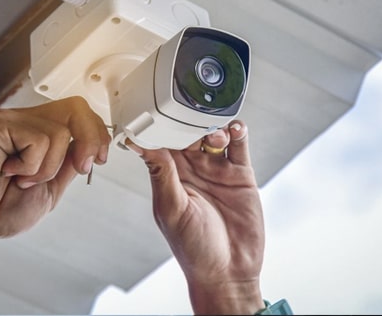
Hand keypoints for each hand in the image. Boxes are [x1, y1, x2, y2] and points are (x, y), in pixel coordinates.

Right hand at [0, 96, 110, 240]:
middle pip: (75, 107)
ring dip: (47, 169)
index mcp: (37, 132)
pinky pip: (38, 141)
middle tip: (81, 167)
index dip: (97, 133)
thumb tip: (90, 147)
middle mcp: (24, 120)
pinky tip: (8, 172)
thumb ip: (68, 164)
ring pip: (59, 132)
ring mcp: (10, 120)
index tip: (99, 159)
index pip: (78, 113)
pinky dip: (30, 167)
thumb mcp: (50, 188)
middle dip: (90, 138)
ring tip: (22, 179)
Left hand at [127, 121, 264, 314]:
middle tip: (190, 116)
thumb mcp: (172, 209)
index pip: (160, 143)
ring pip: (212, 135)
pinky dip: (237, 133)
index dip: (158, 126)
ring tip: (214, 134)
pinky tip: (235, 128)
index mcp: (169, 177)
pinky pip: (238, 146)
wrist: (229, 271)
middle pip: (187, 133)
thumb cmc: (193, 248)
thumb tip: (142, 145)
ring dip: (212, 127)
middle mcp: (191, 171)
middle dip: (188, 121)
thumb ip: (162, 175)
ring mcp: (216, 171)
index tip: (155, 110)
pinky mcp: (239, 175)